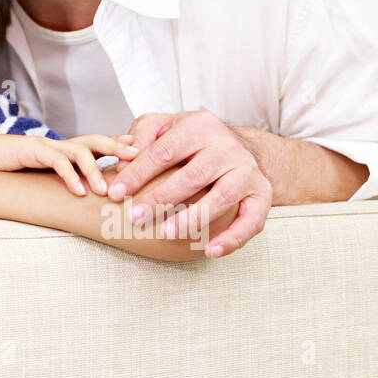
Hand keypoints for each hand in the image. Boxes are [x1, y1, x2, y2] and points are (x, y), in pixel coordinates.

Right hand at [0, 132, 138, 195]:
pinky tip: (80, 192)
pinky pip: (56, 162)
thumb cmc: (13, 167)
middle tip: (138, 158)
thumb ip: (64, 177)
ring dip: (96, 171)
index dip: (119, 144)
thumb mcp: (43, 173)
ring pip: (79, 152)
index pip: (98, 143)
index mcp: (65, 148)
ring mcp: (47, 145)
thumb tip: (86, 195)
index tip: (141, 150)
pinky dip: (70, 177)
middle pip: (95, 141)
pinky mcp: (32, 150)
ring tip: (107, 190)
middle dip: (118, 148)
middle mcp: (60, 144)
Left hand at [108, 110, 271, 256]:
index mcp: (199, 126)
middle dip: (160, 199)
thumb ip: (141, 135)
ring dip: (192, 219)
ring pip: (221, 198)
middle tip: (134, 217)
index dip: (138, 174)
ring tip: (166, 233)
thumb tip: (123, 161)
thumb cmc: (193, 140)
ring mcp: (247, 170)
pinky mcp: (262, 193)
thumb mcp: (165, 125)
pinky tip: (211, 251)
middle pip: (191, 176)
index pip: (163, 152)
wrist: (242, 145)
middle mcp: (226, 147)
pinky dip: (233, 238)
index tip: (115, 193)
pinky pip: (252, 220)